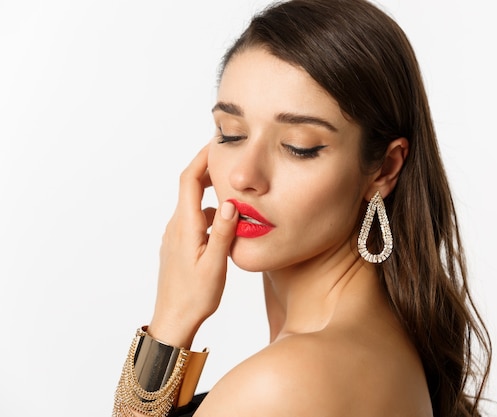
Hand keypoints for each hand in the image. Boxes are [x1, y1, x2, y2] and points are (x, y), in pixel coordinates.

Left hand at [148, 144, 237, 347]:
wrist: (173, 321)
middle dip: (209, 170)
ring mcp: (176, 236)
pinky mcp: (179, 246)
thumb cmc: (195, 297)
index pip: (189, 179)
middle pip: (191, 187)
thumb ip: (224, 232)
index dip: (201, 157)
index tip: (217, 143)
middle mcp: (176, 226)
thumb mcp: (215, 264)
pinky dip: (211, 215)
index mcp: (185, 225)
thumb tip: (230, 201)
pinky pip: (195, 221)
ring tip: (239, 197)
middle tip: (231, 161)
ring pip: (195, 206)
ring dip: (214, 197)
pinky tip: (228, 227)